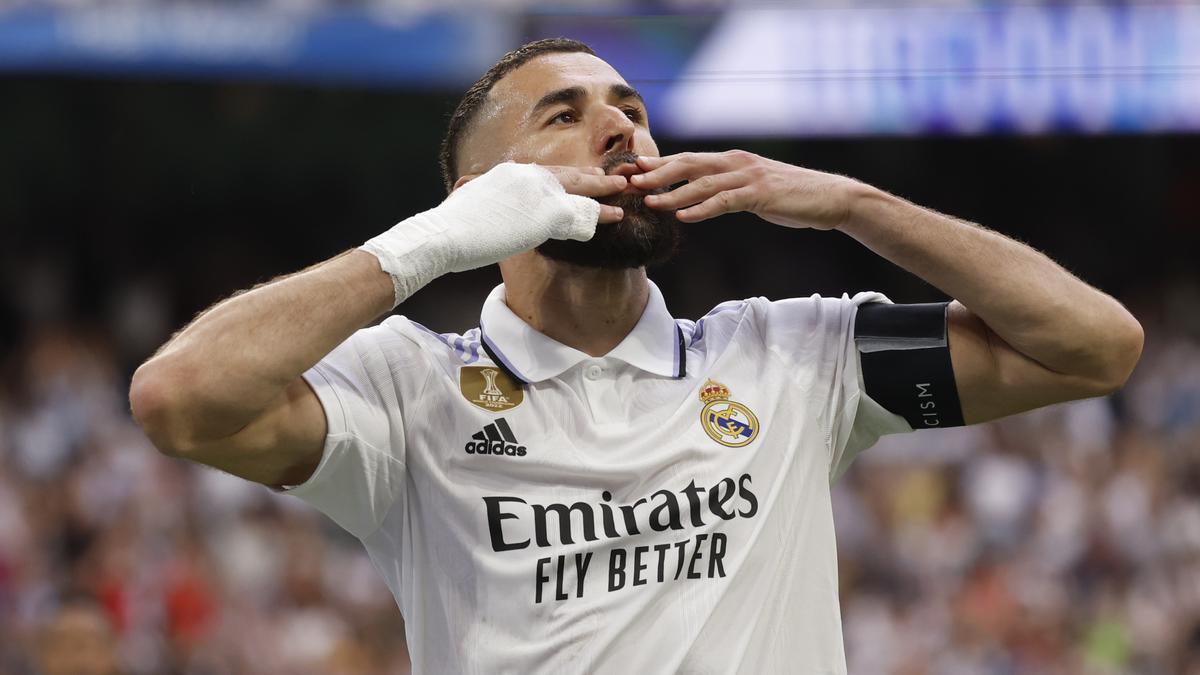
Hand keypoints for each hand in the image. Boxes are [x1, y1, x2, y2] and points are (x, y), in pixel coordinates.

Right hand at [361, 162, 628, 306]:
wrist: (442, 235)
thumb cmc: (450, 230)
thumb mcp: (473, 207)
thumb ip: (491, 202)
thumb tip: (484, 203)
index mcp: (508, 174)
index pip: (548, 172)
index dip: (569, 177)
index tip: (583, 179)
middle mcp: (525, 175)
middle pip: (568, 174)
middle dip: (593, 176)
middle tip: (616, 176)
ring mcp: (537, 191)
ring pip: (579, 189)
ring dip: (603, 190)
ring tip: (624, 191)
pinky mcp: (546, 212)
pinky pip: (581, 213)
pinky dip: (600, 214)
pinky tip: (616, 216)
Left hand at [630, 150, 860, 229]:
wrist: (828, 198)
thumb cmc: (789, 197)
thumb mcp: (752, 190)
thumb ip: (726, 190)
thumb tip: (699, 198)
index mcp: (732, 160)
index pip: (688, 160)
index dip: (659, 165)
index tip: (632, 170)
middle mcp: (737, 162)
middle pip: (689, 164)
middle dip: (657, 173)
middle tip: (629, 181)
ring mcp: (749, 176)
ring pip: (703, 183)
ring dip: (674, 193)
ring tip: (649, 202)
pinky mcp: (760, 193)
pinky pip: (725, 201)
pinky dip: (702, 208)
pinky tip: (684, 216)